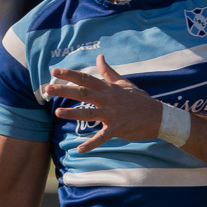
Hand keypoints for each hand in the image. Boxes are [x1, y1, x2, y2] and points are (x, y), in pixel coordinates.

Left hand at [43, 55, 165, 152]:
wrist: (158, 116)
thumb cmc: (139, 100)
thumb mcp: (124, 83)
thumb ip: (109, 71)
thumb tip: (100, 56)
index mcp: (108, 88)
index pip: (86, 78)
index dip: (70, 74)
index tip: (54, 71)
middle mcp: (108, 99)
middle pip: (83, 93)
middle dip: (65, 90)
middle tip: (47, 89)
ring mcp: (112, 114)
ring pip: (89, 113)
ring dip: (73, 113)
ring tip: (57, 113)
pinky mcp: (118, 128)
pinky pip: (102, 137)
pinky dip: (91, 144)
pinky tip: (80, 149)